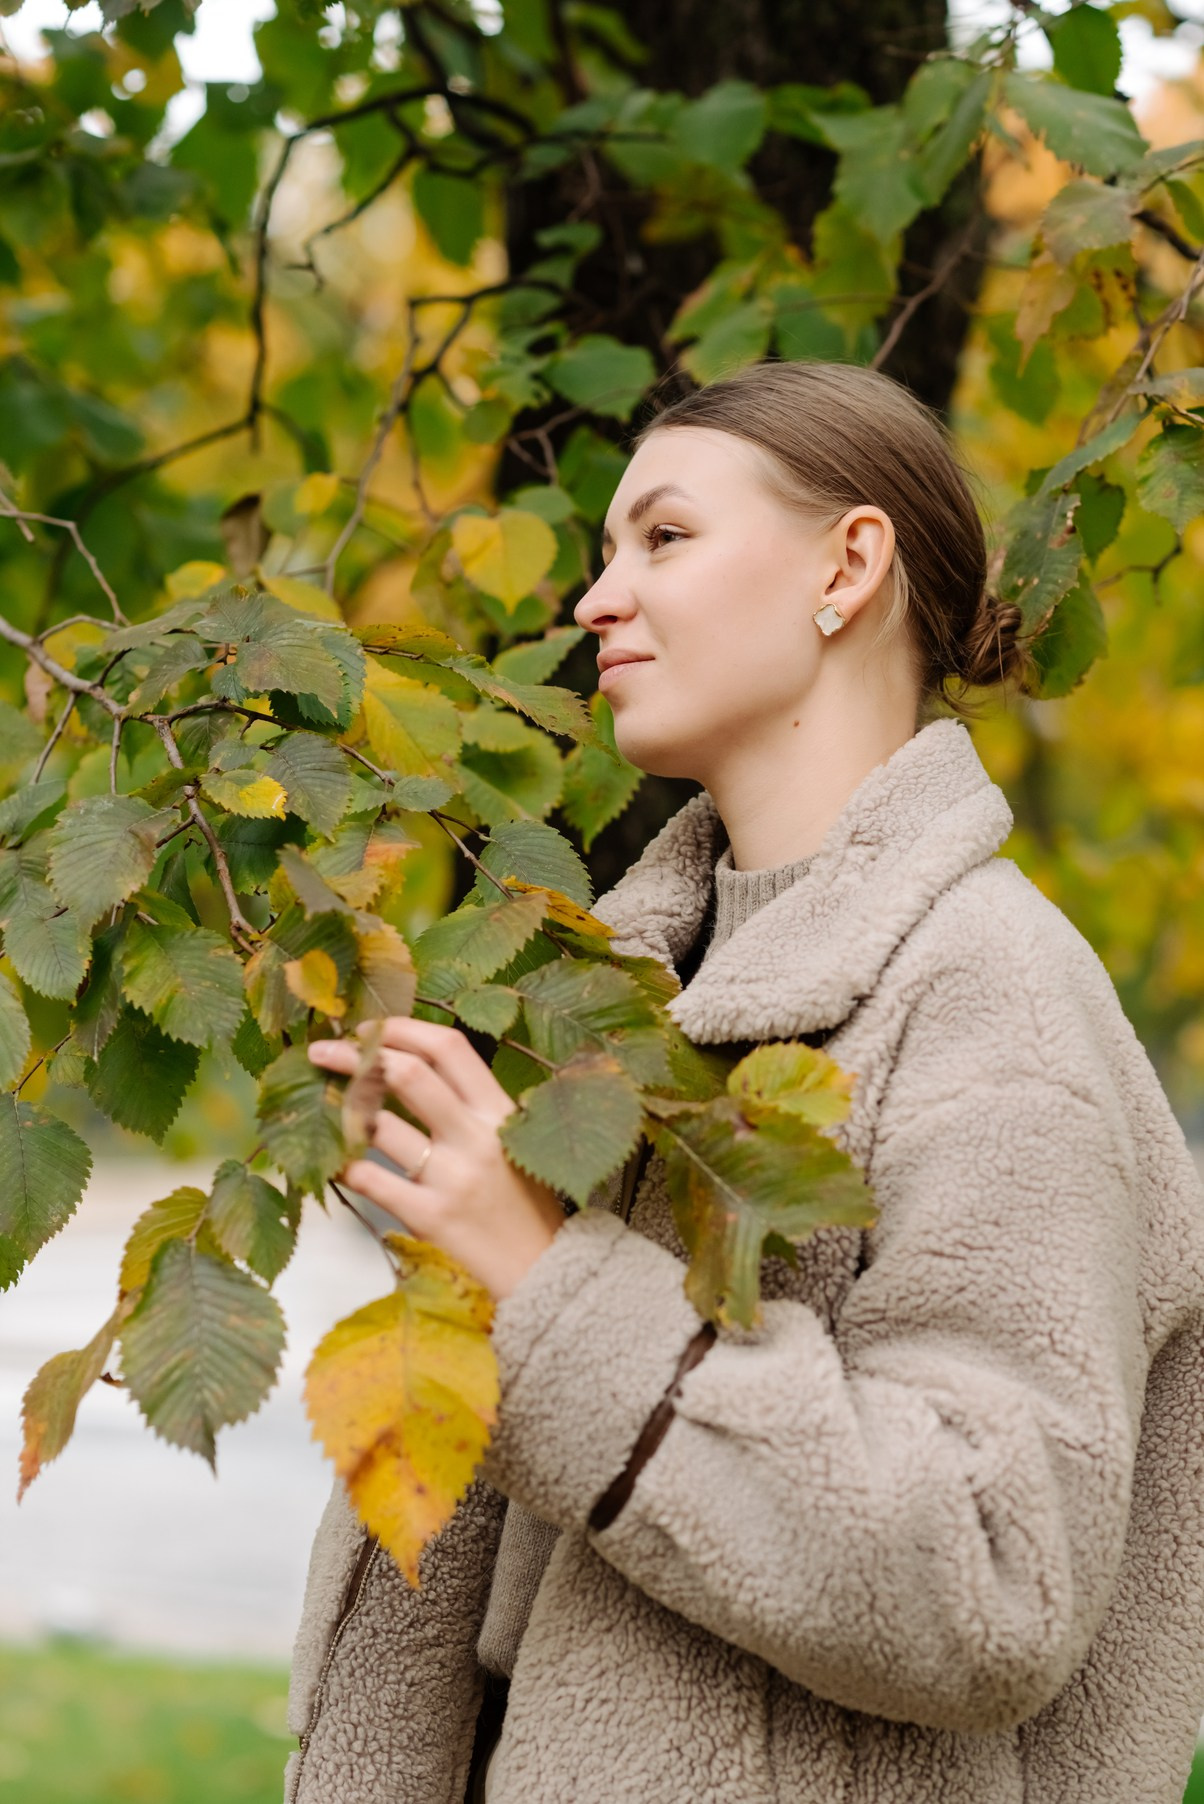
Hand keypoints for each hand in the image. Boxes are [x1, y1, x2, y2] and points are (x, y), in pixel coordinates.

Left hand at [307, 1016, 566, 1302]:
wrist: (547, 1277)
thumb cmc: (526, 1211)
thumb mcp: (516, 1146)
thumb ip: (475, 1111)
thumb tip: (415, 1071)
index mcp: (500, 1112)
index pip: (448, 1048)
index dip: (402, 1029)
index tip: (368, 1029)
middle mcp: (476, 1137)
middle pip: (408, 1073)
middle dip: (356, 1055)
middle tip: (324, 1051)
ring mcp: (451, 1177)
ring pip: (380, 1124)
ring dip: (342, 1108)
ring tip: (323, 1107)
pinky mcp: (428, 1217)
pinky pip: (370, 1179)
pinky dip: (345, 1165)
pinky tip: (336, 1161)